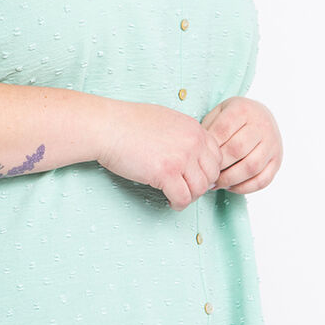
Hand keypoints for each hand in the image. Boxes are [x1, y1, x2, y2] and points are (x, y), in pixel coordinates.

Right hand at [97, 102, 221, 210]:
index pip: (216, 156)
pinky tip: (169, 201)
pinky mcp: (166, 174)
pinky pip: (183, 198)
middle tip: (186, 189)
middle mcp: (192, 142)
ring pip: (199, 189)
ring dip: (189, 196)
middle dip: (200, 185)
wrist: (108, 126)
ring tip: (177, 196)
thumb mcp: (166, 120)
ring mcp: (181, 158)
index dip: (207, 170)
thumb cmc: (128, 123)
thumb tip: (192, 155)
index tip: (195, 176)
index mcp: (193, 128)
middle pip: (211, 174)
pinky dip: (177, 204)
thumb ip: (183, 135)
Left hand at [200, 97, 282, 194]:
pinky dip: (244, 187)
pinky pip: (262, 180)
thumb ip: (208, 128)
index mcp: (243, 110)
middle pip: (238, 149)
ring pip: (251, 167)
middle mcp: (262, 125)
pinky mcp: (277, 161)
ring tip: (216, 183)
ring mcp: (273, 144)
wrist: (259, 116)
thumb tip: (198, 153)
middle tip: (206, 173)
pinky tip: (230, 186)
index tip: (200, 157)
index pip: (224, 129)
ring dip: (230, 179)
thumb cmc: (233, 118)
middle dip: (219, 165)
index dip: (210, 146)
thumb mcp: (218, 113)